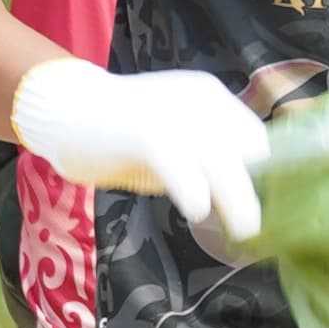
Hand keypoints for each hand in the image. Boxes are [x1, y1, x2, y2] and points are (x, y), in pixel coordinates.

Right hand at [12, 58, 269, 250]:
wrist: (62, 109)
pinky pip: (179, 163)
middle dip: (255, 190)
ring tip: (244, 229)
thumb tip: (237, 196)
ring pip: (220, 159)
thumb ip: (203, 160)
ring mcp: (173, 112)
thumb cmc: (118, 133)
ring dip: (236, 198)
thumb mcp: (174, 140)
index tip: (265, 204)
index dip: (262, 173)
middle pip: (246, 149)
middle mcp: (200, 100)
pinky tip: (197, 211)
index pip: (254, 137)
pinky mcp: (143, 129)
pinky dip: (192, 190)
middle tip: (258, 226)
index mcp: (211, 98)